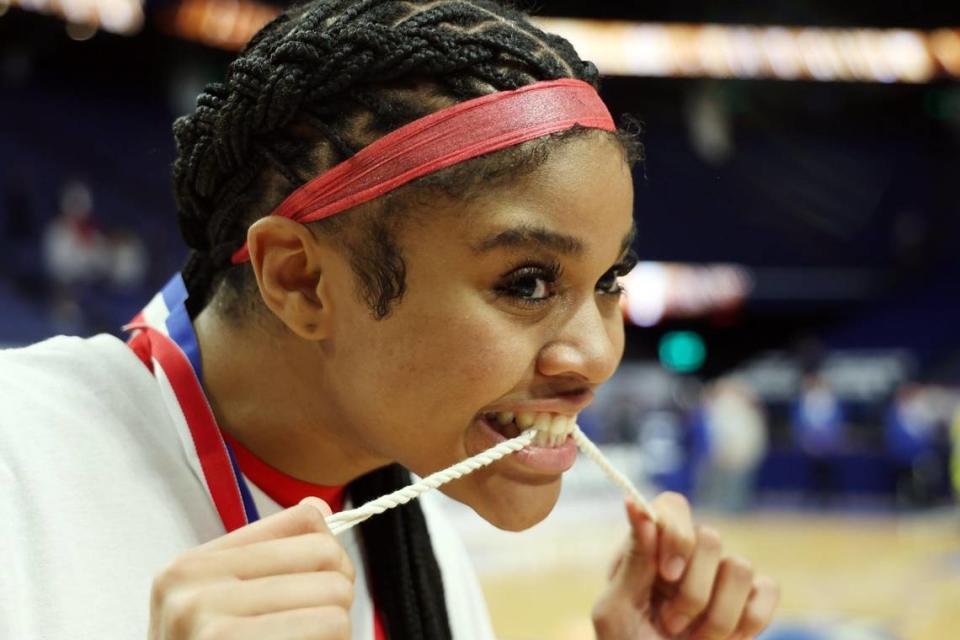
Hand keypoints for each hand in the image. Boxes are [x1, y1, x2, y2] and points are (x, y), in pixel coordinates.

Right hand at [149, 498, 354, 639]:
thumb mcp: (219, 607)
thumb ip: (268, 556)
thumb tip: (318, 510)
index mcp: (190, 567)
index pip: (303, 524)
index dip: (328, 556)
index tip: (319, 585)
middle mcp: (193, 589)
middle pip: (327, 559)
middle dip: (336, 596)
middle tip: (317, 628)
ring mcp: (210, 626)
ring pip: (335, 601)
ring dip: (335, 633)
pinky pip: (328, 631)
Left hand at [592, 493, 778, 639]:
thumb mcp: (616, 612)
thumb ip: (633, 561)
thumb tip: (636, 505)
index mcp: (650, 548)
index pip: (673, 506)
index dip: (677, 534)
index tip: (668, 575)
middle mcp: (688, 554)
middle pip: (710, 538)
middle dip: (692, 593)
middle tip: (669, 625)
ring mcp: (722, 575)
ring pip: (740, 567)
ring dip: (717, 617)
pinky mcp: (752, 600)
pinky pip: (767, 590)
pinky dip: (748, 622)